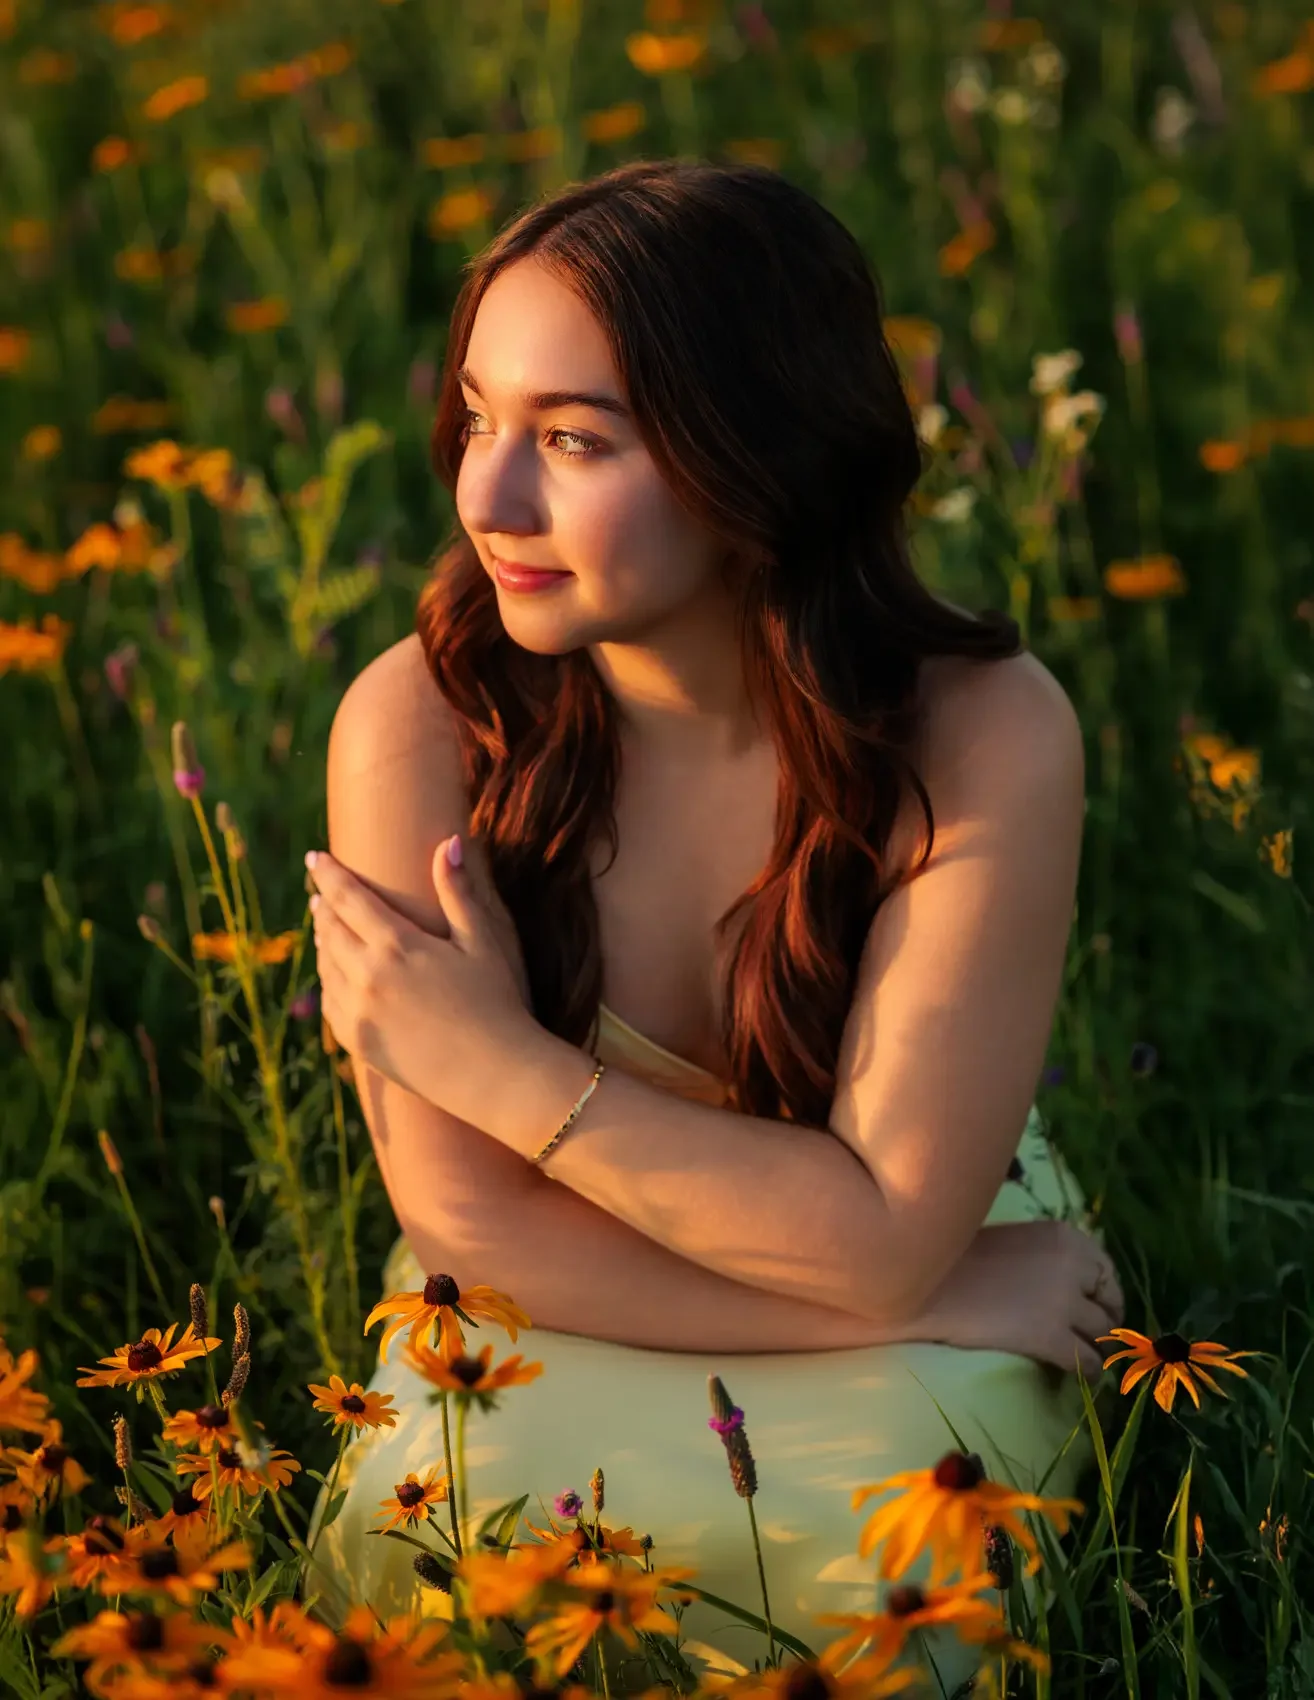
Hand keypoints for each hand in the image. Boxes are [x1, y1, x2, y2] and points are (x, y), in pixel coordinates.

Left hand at [308, 835, 535, 1107]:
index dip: (328, 875)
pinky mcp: (357, 1042)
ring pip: (325, 965)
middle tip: (319, 892)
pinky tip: (335, 974)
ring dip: (323, 941)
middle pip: (330, 930)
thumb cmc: (497, 1002)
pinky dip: (327, 980)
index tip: (314, 858)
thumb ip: (458, 892)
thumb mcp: (482, 942)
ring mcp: (358, 1012)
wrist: (494, 1074)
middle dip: (323, 906)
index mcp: (398, 946)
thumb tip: (450, 841)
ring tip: (325, 927)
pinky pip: (329, 1002)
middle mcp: (368, 976)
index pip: (348, 898)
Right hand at [899, 1219, 1125, 1382]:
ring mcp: (1064, 1301)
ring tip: (1086, 1358)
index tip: (1096, 1307)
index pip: (1106, 1269)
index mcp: (1065, 1236)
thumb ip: (1052, 1259)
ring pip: (1101, 1334)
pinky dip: (1089, 1371)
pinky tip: (1080, 1375)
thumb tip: (1078, 1290)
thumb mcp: (1019, 1243)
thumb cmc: (962, 1259)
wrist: (928, 1282)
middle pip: (1110, 1301)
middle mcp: (1074, 1264)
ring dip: (1097, 1348)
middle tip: (1094, 1338)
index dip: (1104, 1293)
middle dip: (1106, 1322)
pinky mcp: (1051, 1335)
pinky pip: (1087, 1360)